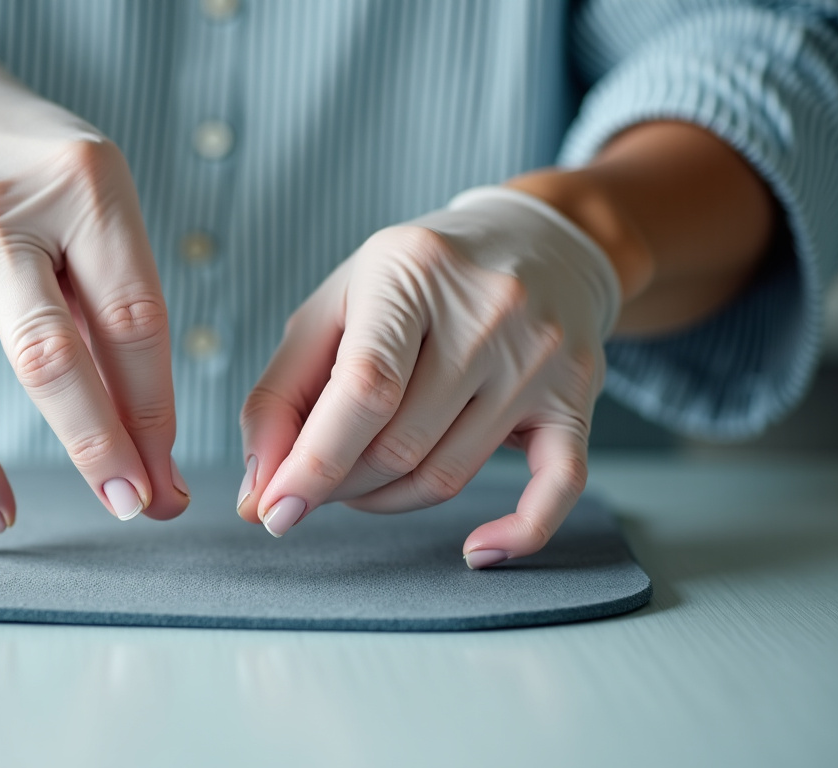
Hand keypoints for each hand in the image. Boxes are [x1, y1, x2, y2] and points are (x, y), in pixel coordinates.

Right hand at [0, 40, 187, 538]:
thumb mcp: (95, 197)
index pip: (132, 319)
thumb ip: (117, 302)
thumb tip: (147, 440)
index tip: (167, 478)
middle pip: (49, 358)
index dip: (154, 412)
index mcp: (80, 190)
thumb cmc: (29, 166)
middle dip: (98, 448)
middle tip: (132, 507)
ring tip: (6, 521)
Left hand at [237, 187, 620, 566]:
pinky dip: (516, 534)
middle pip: (399, 444)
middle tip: (318, 481)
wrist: (542, 243)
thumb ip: (281, 394)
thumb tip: (259, 492)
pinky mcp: (578, 396)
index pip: (364, 388)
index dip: (314, 461)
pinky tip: (475, 550)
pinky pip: (557, 487)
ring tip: (365, 483)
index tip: (275, 511)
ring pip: (449, 475)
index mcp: (412, 273)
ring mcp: (541, 356)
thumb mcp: (335, 308)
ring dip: (389, 501)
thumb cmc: (416, 285)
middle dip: (341, 483)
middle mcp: (487, 311)